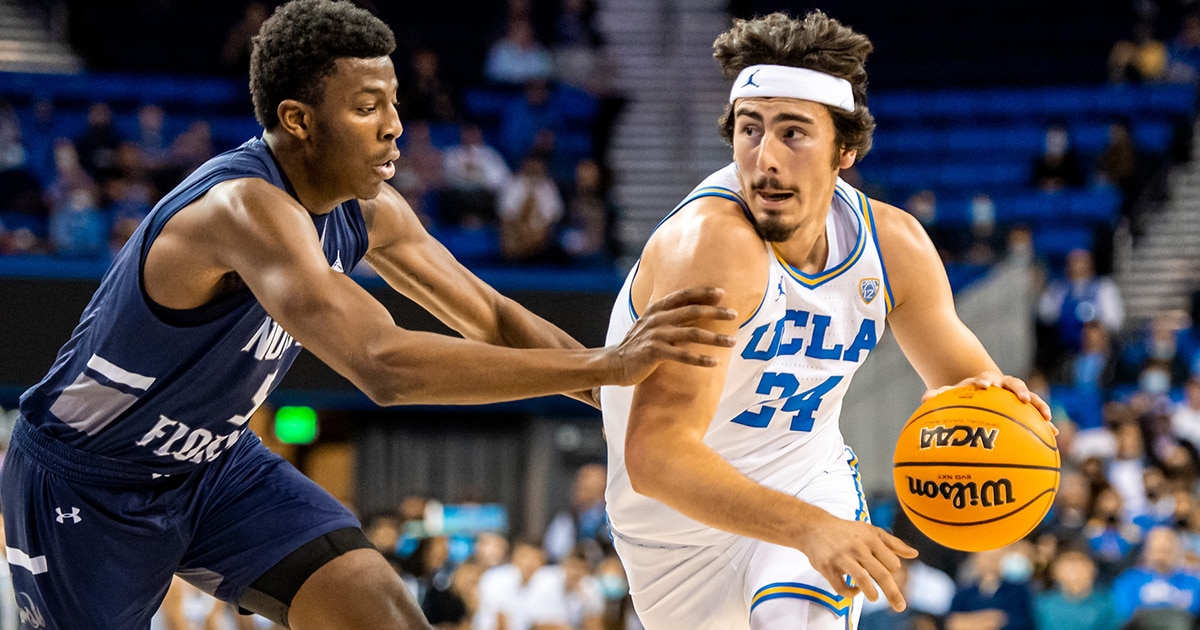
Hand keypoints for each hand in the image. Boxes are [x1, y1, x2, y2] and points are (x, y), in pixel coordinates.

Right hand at [608, 286, 736, 385]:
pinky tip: (715, 362)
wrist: (614, 363)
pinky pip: (683, 355)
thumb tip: (682, 304)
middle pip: (692, 311)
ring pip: (692, 333)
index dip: (702, 292)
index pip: (683, 295)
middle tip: (734, 314)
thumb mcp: (648, 322)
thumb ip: (664, 313)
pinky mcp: (655, 353)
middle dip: (715, 312)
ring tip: (732, 341)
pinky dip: (700, 358)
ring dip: (715, 337)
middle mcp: (657, 319)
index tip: (722, 293)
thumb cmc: (635, 344)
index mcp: (656, 309)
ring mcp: (656, 335)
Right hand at [797, 509, 917, 611]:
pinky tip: (854, 590)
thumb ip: (893, 543)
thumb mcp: (871, 531)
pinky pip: (841, 587)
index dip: (893, 572)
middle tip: (900, 607)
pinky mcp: (827, 567)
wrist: (814, 527)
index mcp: (871, 538)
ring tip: (873, 597)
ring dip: (871, 593)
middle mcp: (857, 547)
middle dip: (893, 593)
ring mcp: (842, 557)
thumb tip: (915, 554)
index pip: (892, 563)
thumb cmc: (847, 531)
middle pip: (881, 574)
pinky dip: (850, 593)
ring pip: (862, 580)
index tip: (887, 574)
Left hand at [922, 371, 1054, 431]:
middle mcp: (1003, 386)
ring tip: (1046, 417)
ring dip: (1038, 405)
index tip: (984, 386)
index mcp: (984, 382)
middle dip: (1018, 390)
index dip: (985, 381)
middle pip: (1013, 384)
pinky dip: (1044, 424)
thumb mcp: (951, 395)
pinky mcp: (1025, 409)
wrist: (978, 394)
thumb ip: (940, 395)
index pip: (985, 378)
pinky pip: (1036, 416)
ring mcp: (1015, 396)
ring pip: (1030, 398)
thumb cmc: (963, 397)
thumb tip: (926, 398)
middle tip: (1021, 398)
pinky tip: (1054, 436)